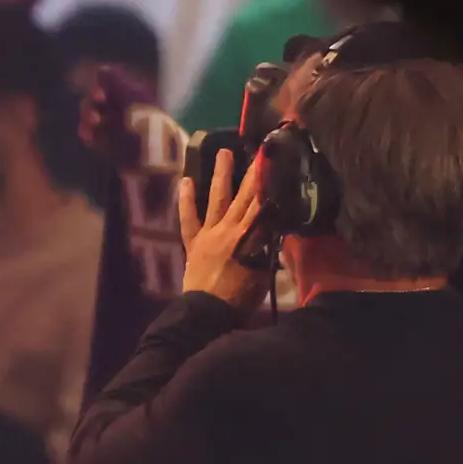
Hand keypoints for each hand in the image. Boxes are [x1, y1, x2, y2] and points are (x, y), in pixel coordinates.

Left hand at [174, 144, 270, 310]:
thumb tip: (276, 226)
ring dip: (221, 175)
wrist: (208, 314)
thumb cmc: (240, 298)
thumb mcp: (263, 272)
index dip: (270, 182)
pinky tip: (186, 181)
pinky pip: (188, 219)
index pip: (263, 204)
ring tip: (224, 152)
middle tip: (258, 149)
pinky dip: (186, 201)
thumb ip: (267, 247)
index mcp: (250, 238)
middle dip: (252, 172)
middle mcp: (229, 229)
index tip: (276, 162)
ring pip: (217, 199)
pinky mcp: (193, 243)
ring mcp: (209, 234)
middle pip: (243, 196)